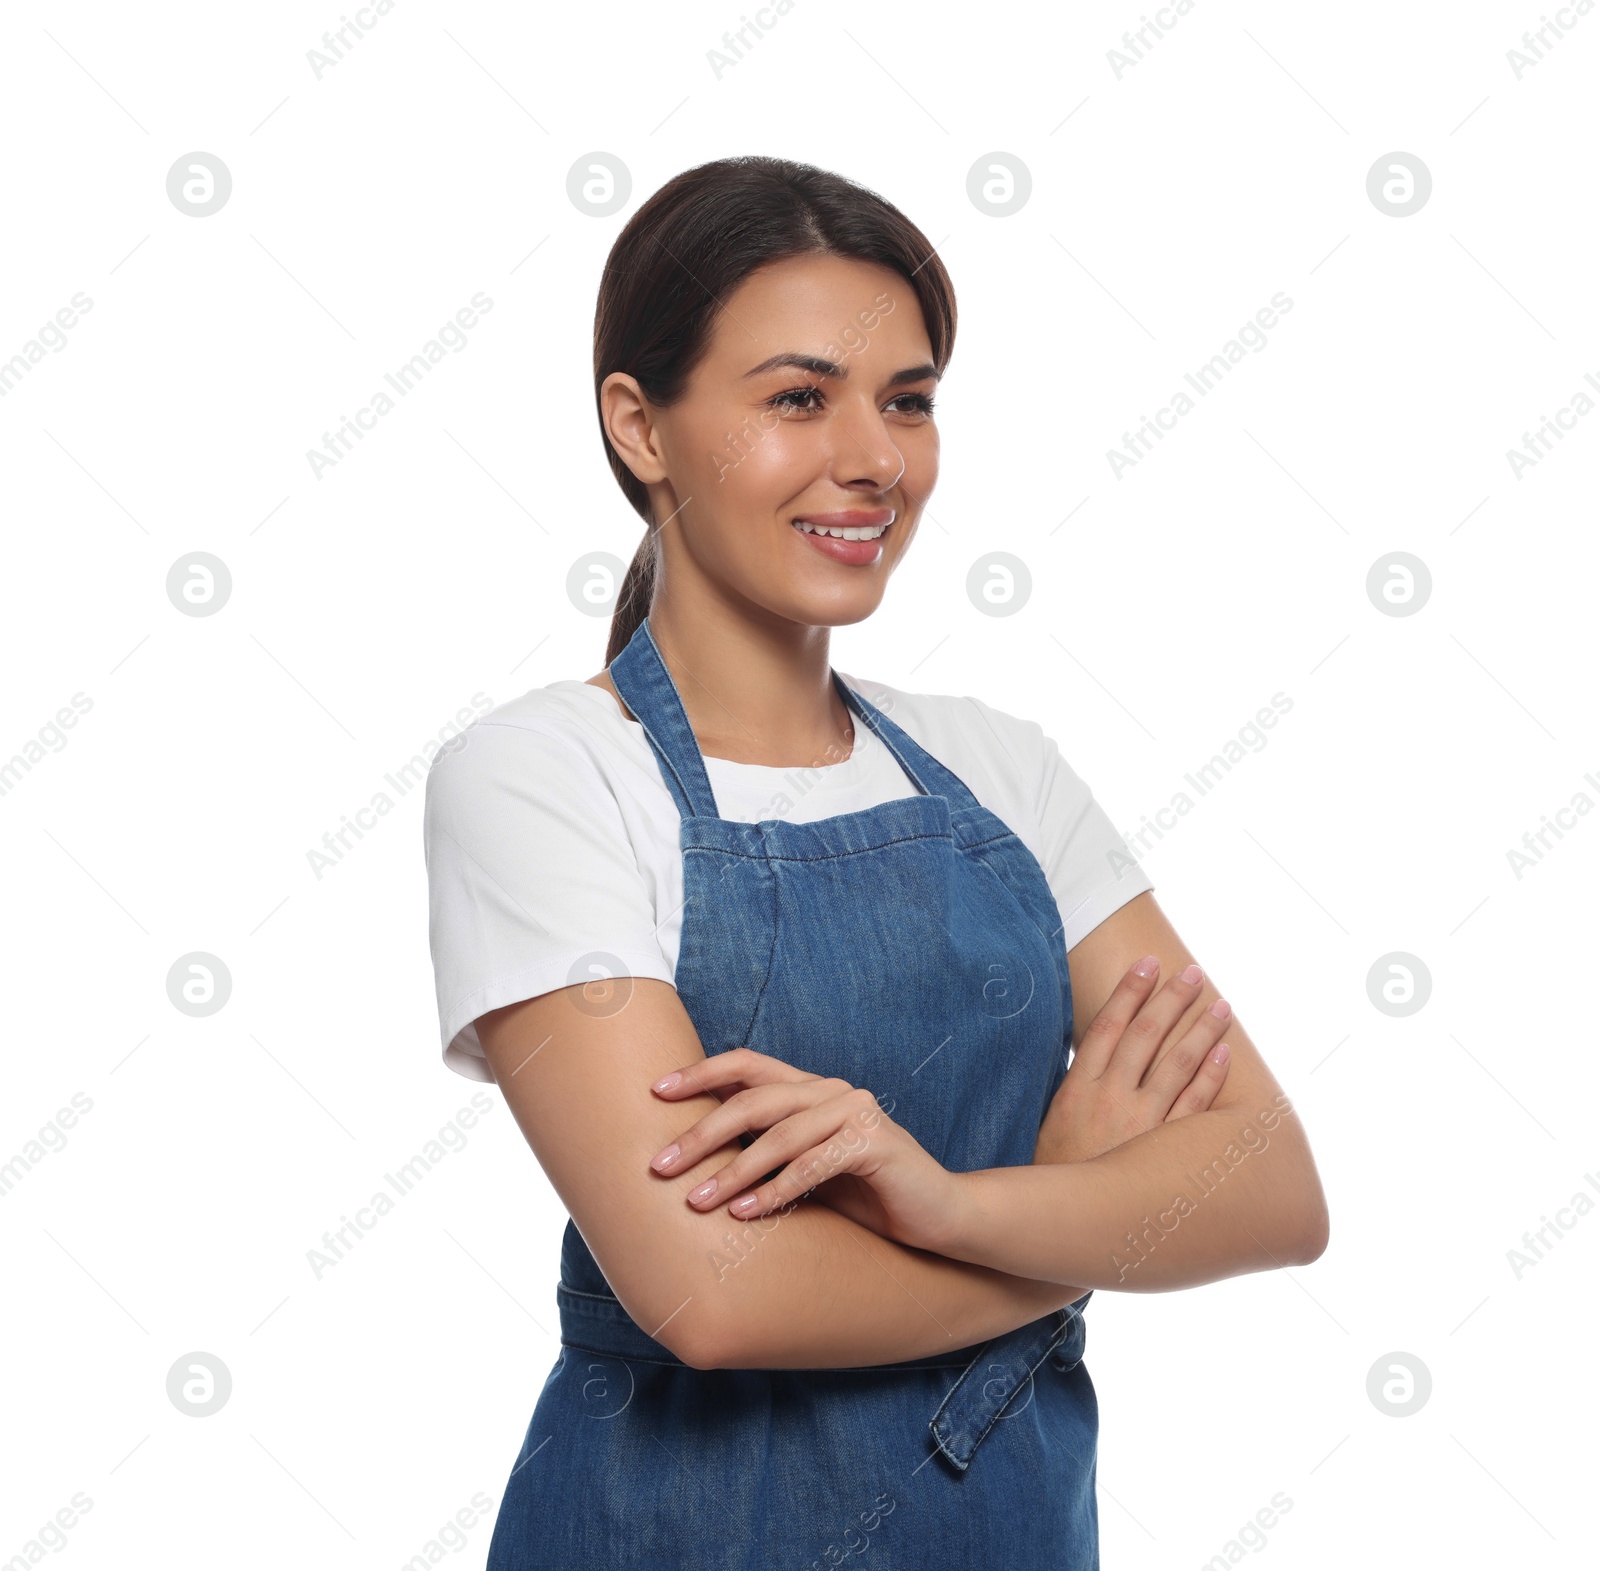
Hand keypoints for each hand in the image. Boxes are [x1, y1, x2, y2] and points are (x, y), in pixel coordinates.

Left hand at [647, 1048, 958, 1252]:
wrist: (940, 1217)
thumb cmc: (866, 1197)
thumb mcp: (806, 1170)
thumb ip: (765, 1151)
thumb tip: (694, 1156)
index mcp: (812, 1089)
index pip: (748, 1065)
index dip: (701, 1073)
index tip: (655, 1092)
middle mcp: (833, 1091)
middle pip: (754, 1099)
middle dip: (702, 1132)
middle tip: (660, 1165)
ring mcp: (857, 1113)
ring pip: (779, 1134)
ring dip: (732, 1171)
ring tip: (696, 1202)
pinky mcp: (875, 1144)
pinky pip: (813, 1164)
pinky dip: (775, 1190)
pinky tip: (746, 1214)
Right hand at [1033, 955, 1231, 1165]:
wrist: (1061, 1229)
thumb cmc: (1054, 1174)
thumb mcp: (1051, 1122)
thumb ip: (1076, 1085)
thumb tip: (1095, 1049)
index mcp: (1077, 1088)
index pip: (1107, 1025)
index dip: (1129, 992)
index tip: (1147, 964)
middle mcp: (1110, 1100)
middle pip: (1145, 1036)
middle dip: (1171, 999)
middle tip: (1193, 973)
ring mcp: (1140, 1126)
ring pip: (1177, 1065)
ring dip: (1201, 1031)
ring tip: (1221, 1005)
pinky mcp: (1164, 1155)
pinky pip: (1194, 1109)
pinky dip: (1210, 1079)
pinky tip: (1223, 1055)